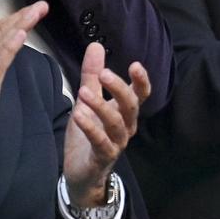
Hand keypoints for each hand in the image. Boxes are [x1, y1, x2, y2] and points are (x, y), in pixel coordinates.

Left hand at [62, 43, 150, 207]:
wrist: (83, 173)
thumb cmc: (88, 135)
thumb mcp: (88, 101)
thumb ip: (92, 76)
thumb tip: (96, 45)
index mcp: (125, 112)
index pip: (140, 94)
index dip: (141, 80)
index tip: (135, 64)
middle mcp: (126, 126)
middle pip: (130, 105)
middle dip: (119, 88)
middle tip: (104, 73)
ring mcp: (117, 142)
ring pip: (116, 123)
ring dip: (101, 106)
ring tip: (84, 92)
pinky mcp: (103, 156)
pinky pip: (101, 142)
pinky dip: (91, 128)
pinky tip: (78, 115)